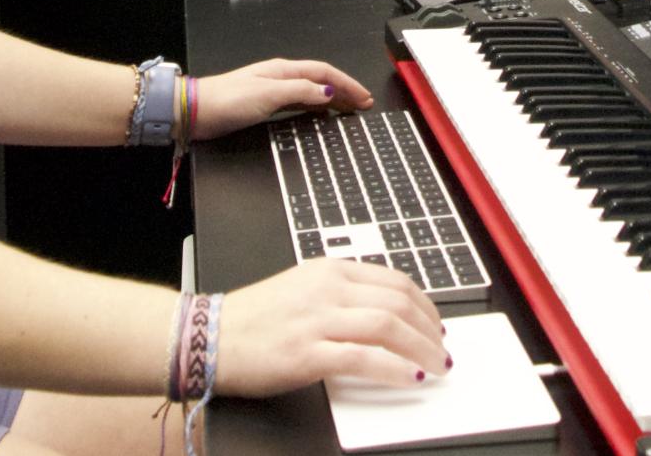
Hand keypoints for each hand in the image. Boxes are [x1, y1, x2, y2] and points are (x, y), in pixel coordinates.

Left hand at [192, 58, 373, 138]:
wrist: (196, 111)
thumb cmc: (228, 101)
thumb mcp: (268, 95)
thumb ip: (300, 91)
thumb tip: (327, 90)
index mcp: (284, 70)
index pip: (325, 72)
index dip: (347, 84)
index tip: (365, 97)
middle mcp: (281, 76)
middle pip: (320, 80)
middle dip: (344, 90)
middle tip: (364, 105)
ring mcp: (273, 90)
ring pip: (312, 91)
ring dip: (332, 98)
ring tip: (349, 109)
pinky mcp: (265, 104)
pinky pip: (300, 101)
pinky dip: (316, 106)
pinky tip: (319, 114)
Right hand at [215, 259, 448, 395]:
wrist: (208, 337)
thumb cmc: (253, 320)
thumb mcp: (303, 291)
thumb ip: (342, 297)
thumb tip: (385, 318)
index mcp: (329, 271)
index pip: (394, 281)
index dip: (425, 305)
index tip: (435, 325)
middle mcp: (327, 289)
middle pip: (398, 302)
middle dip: (430, 330)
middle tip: (442, 350)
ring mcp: (317, 320)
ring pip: (388, 326)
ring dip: (422, 350)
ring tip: (435, 367)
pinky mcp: (307, 353)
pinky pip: (365, 359)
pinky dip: (395, 369)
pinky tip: (410, 379)